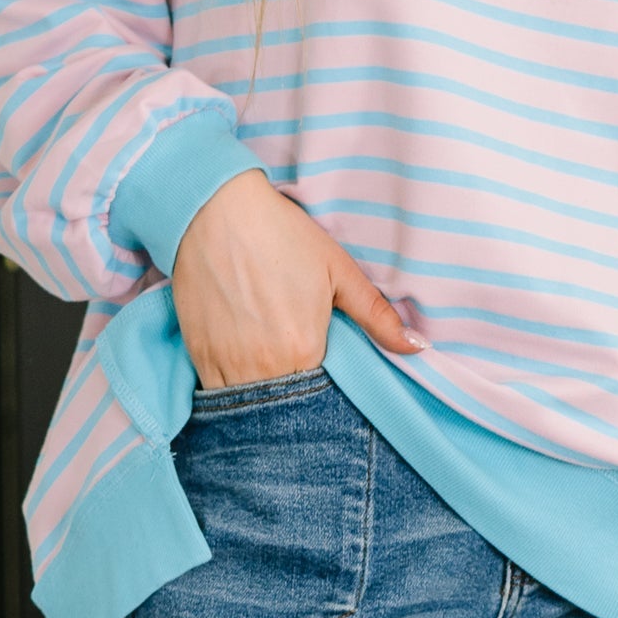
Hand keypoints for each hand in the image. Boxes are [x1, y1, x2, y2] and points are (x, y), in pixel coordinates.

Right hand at [172, 170, 419, 387]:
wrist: (213, 210)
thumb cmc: (281, 235)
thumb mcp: (338, 270)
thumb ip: (377, 316)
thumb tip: (418, 348)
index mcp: (303, 349)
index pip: (322, 397)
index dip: (326, 393)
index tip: (326, 380)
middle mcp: (264, 366)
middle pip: (285, 407)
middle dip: (294, 403)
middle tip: (299, 378)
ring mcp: (227, 364)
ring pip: (249, 407)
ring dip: (264, 399)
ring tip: (273, 375)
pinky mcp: (199, 356)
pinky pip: (217, 395)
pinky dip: (232, 392)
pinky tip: (244, 371)